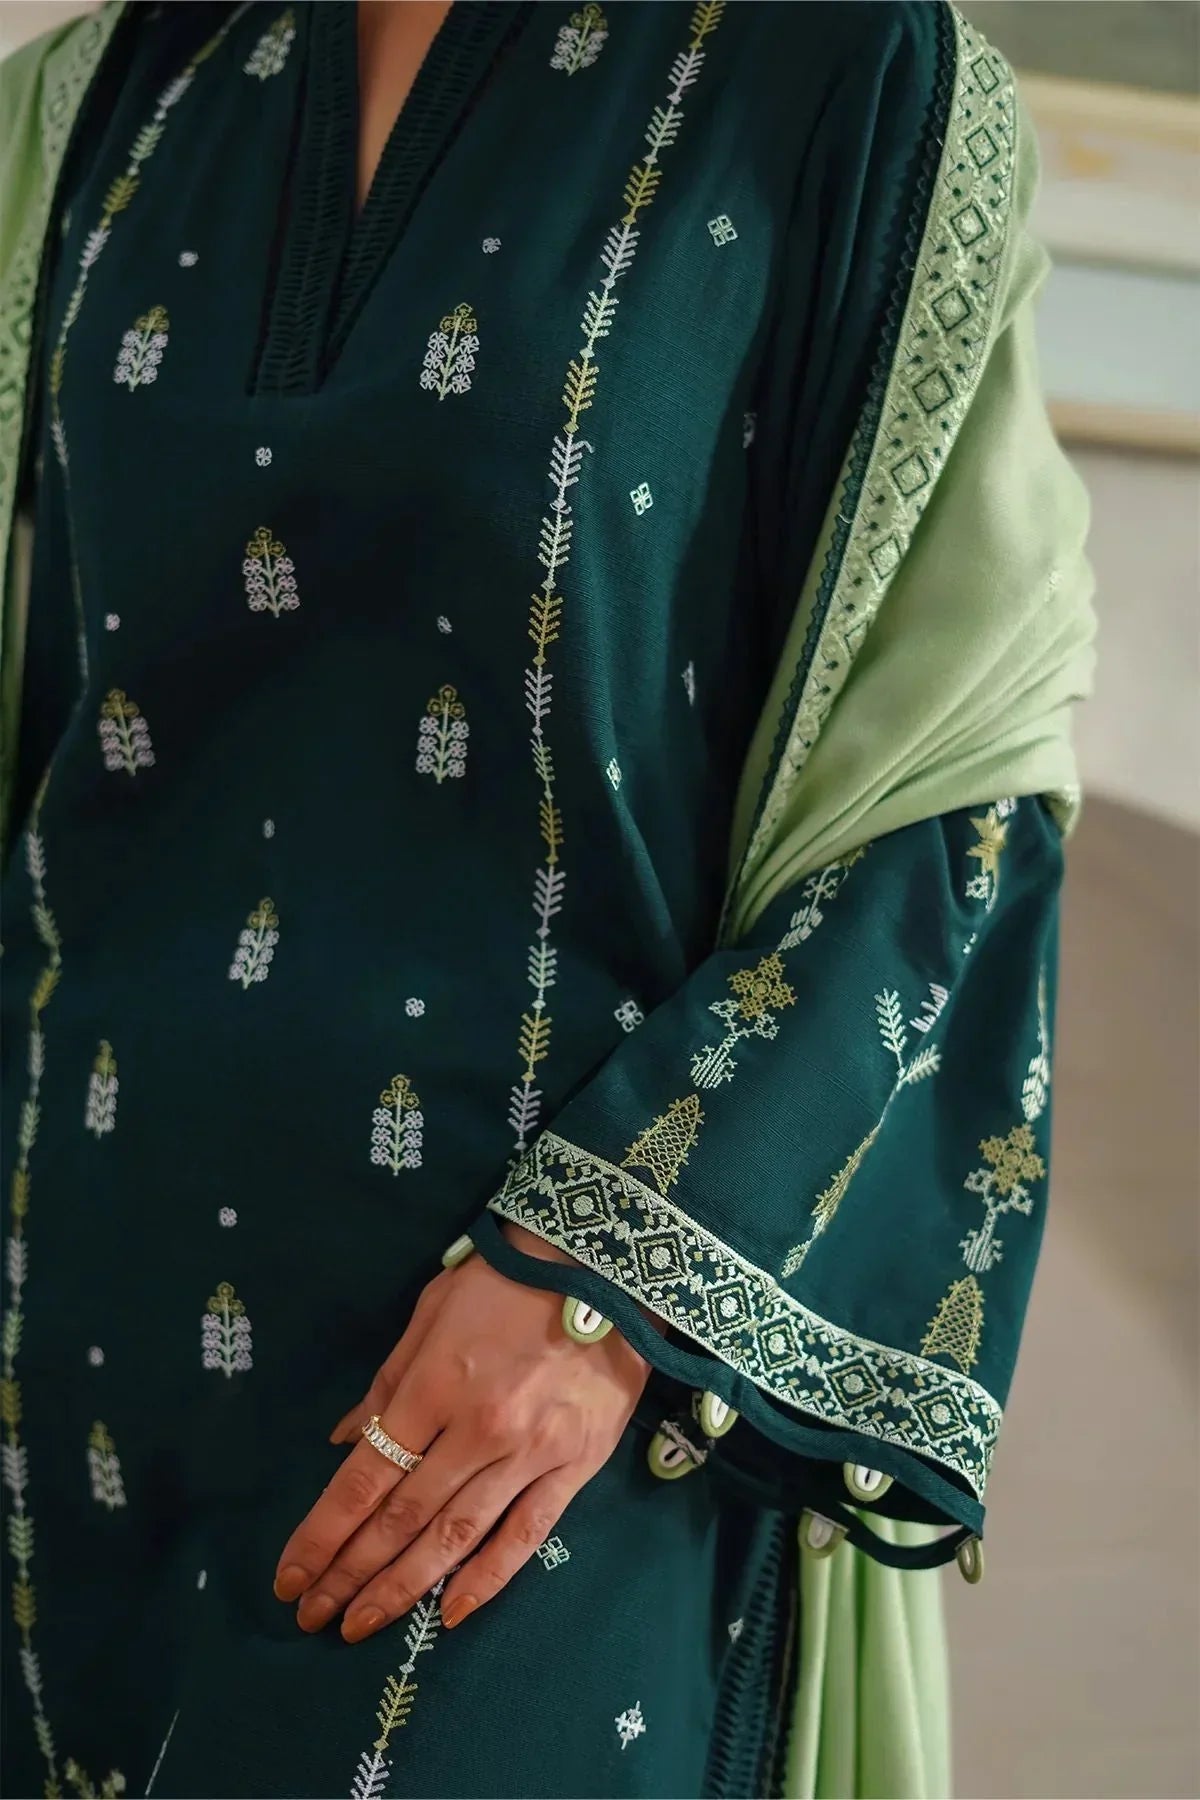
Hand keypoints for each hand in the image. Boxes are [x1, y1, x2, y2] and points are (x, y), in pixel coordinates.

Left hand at [273, 1224, 652, 1640]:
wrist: (608, 1265)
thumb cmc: (508, 1276)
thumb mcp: (432, 1310)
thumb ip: (388, 1380)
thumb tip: (344, 1440)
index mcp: (434, 1386)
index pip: (364, 1478)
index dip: (322, 1534)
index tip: (290, 1577)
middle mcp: (477, 1430)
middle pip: (402, 1518)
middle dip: (350, 1572)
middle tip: (310, 1615)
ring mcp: (530, 1453)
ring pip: (456, 1537)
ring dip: (403, 1588)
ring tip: (360, 1625)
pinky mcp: (576, 1466)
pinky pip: (528, 1535)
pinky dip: (489, 1579)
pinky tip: (452, 1614)